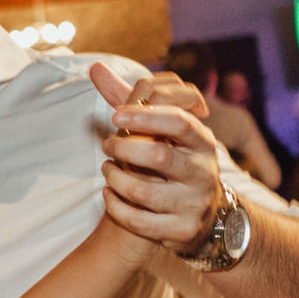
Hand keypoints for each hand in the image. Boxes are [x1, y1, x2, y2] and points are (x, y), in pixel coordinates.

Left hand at [91, 64, 225, 258]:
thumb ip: (129, 99)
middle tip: (107, 143)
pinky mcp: (181, 230)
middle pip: (161, 155)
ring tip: (106, 169)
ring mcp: (194, 204)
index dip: (146, 115)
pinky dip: (115, 207)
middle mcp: (203, 172)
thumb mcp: (162, 131)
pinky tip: (108, 194)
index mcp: (202, 142)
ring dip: (115, 178)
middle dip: (125, 148)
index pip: (179, 121)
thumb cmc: (172, 160)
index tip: (115, 113)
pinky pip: (138, 221)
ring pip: (144, 192)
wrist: (201, 214)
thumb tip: (95, 67)